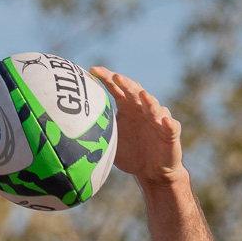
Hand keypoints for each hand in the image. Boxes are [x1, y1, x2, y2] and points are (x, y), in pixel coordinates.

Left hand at [90, 67, 185, 186]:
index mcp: (128, 107)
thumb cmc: (131, 153)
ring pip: (154, 106)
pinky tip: (164, 121)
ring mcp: (158, 119)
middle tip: (116, 77)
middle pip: (135, 92)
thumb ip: (99, 129)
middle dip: (126, 84)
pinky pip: (170, 126)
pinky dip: (168, 123)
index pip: (116, 88)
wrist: (152, 171)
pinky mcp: (170, 133)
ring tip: (142, 96)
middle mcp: (143, 109)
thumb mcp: (111, 140)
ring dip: (148, 101)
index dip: (106, 78)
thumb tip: (70, 126)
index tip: (92, 69)